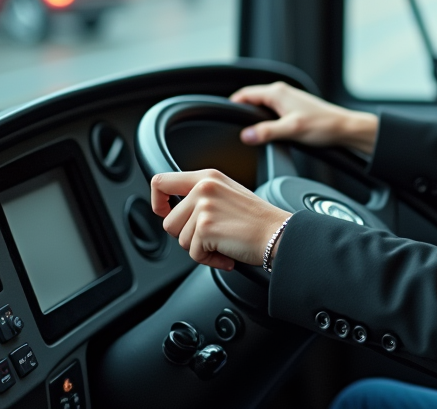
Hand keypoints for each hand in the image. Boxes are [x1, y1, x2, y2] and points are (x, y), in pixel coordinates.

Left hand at [151, 169, 290, 270]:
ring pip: (180, 240)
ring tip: (223, 242)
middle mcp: (204, 188)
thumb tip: (175, 211)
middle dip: (187, 236)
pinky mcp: (205, 228)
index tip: (165, 212)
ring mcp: (204, 207)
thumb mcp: (227, 194)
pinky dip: (210, 260)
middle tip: (212, 236)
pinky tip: (227, 252)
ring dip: (200, 248)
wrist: (279, 234)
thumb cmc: (258, 220)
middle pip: (169, 222)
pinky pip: (193, 254)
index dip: (157, 201)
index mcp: (208, 177)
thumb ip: (201, 196)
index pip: (161, 182)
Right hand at [230, 81, 378, 155]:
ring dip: (254, 117)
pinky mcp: (293, 109)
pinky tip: (266, 132)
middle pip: (251, 100)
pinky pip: (271, 111)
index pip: (244, 94)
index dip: (232, 105)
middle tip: (230, 128)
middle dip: (241, 112)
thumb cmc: (322, 126)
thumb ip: (267, 132)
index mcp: (277, 92)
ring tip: (247, 132)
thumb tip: (245, 135)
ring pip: (261, 106)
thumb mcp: (291, 130)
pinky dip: (264, 120)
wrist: (344, 129)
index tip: (222, 117)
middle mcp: (281, 92)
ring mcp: (288, 99)